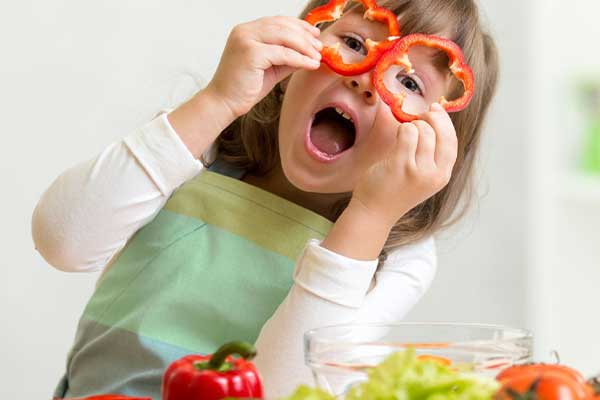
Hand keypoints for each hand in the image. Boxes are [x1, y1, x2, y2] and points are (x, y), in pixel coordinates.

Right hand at [206, 16, 322, 117]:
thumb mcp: (271, 68)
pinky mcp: (250, 53)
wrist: (224, 103)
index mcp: (247, 31)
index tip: (314, 34)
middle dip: (305, 36)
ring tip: (318, 56)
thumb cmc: (244, 87)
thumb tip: (310, 52)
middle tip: (320, 47)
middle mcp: (244, 31)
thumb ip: (287, 57)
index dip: (299, 25)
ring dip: (305, 46)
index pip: (278, 21)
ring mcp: (246, 40)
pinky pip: (283, 53)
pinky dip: (300, 59)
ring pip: (284, 36)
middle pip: (283, 26)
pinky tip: (310, 64)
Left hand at [352, 103, 458, 226]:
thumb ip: (431, 155)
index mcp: (442, 176)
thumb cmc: (395, 190)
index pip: (452, 142)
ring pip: (423, 131)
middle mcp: (434, 174)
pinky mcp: (401, 165)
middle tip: (417, 117)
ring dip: (411, 126)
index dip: (445, 123)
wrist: (374, 211)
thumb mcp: (422, 177)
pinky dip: (402, 129)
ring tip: (403, 134)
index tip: (436, 109)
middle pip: (441, 134)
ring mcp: (418, 170)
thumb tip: (435, 119)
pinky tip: (397, 136)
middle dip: (430, 119)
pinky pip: (406, 133)